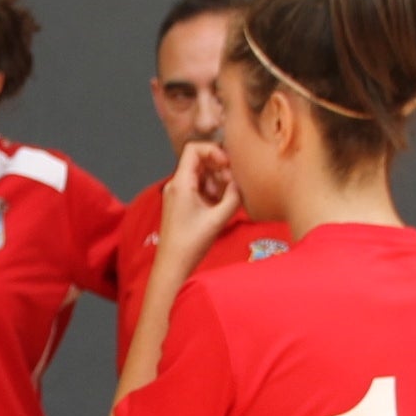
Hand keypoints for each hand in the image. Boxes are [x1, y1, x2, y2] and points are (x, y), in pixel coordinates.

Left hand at [155, 140, 243, 269]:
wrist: (173, 266)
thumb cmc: (190, 244)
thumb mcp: (218, 219)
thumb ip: (234, 196)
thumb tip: (242, 183)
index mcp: (181, 183)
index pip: (194, 149)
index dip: (213, 151)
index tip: (227, 165)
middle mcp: (176, 185)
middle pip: (200, 161)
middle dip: (219, 168)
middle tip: (231, 185)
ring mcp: (178, 194)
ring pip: (201, 175)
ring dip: (217, 181)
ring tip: (226, 198)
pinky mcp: (182, 204)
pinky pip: (199, 187)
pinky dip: (212, 191)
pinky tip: (220, 206)